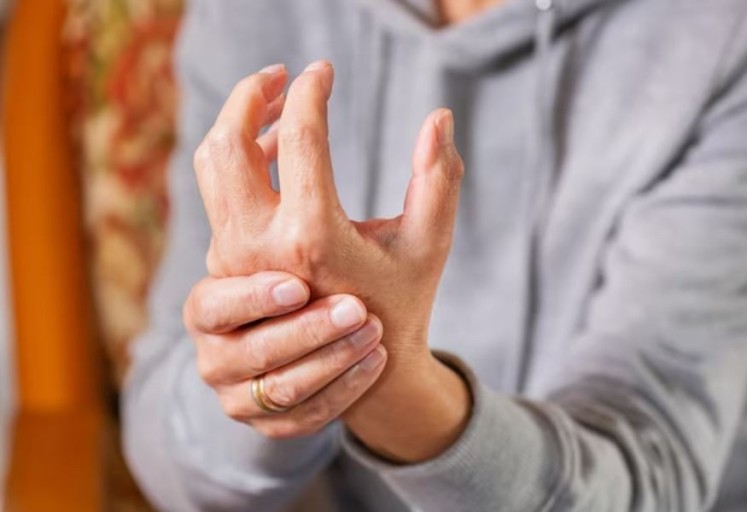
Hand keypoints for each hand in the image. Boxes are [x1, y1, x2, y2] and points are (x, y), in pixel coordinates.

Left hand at [194, 61, 469, 461]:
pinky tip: (273, 151)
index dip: (311, 92)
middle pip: (227, 143)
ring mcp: (233, 258)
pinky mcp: (226, 263)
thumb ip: (438, 181)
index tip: (323, 70)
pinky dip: (240, 161)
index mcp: (313, 240)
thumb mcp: (429, 246)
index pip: (299, 137)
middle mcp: (259, 248)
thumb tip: (439, 117)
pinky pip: (219, 194)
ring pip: (213, 167)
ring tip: (278, 107)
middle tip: (281, 74)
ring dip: (240, 126)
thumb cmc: (402, 305)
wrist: (361, 372)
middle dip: (250, 95)